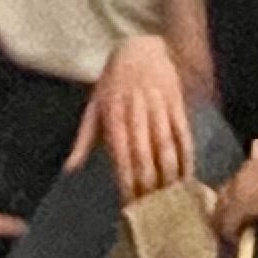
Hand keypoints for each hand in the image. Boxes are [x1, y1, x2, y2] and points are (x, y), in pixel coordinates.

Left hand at [68, 31, 195, 197]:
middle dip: (147, 184)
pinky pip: (184, 134)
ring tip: (170, 199)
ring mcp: (159, 106)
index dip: (126, 181)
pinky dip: (187, 156)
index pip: (121, 154)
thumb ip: (83, 139)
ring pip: (166, 145)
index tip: (128, 204)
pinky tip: (187, 177)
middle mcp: (136, 111)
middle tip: (151, 210)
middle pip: (144, 154)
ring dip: (169, 175)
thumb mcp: (94, 106)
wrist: (141, 47)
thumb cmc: (114, 81)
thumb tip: (70, 169)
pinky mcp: (177, 103)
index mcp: (113, 114)